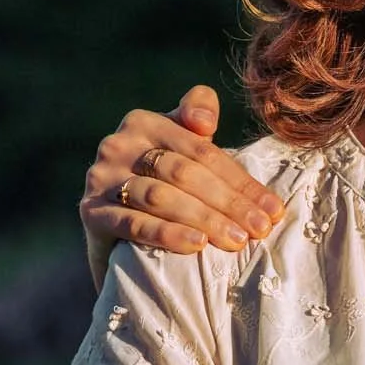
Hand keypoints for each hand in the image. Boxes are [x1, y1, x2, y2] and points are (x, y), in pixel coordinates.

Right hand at [78, 86, 284, 260]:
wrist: (117, 229)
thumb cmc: (164, 183)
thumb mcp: (183, 149)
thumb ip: (198, 120)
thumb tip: (204, 120)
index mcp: (145, 122)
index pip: (203, 152)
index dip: (241, 181)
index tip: (273, 209)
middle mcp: (118, 144)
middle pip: (185, 173)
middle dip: (229, 203)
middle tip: (260, 228)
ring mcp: (100, 178)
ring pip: (161, 197)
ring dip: (205, 219)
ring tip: (236, 239)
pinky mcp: (90, 212)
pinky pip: (133, 222)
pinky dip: (167, 233)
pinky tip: (196, 245)